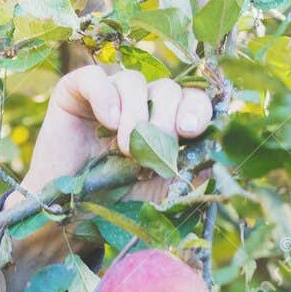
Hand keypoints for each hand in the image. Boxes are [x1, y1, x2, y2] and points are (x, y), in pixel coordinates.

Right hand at [2, 64, 213, 291]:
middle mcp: (142, 103)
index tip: (190, 132)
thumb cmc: (119, 201)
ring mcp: (110, 94)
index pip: (193, 100)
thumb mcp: (164, 189)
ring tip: (125, 149)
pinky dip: (106, 96)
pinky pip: (96, 77)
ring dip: (135, 115)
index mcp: (168, 122)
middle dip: (164, 120)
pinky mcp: (76, 91)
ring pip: (135, 81)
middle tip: (151, 153)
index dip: (197, 110)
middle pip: (167, 88)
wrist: (72, 214)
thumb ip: (192, 170)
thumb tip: (218, 150)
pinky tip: (108, 121)